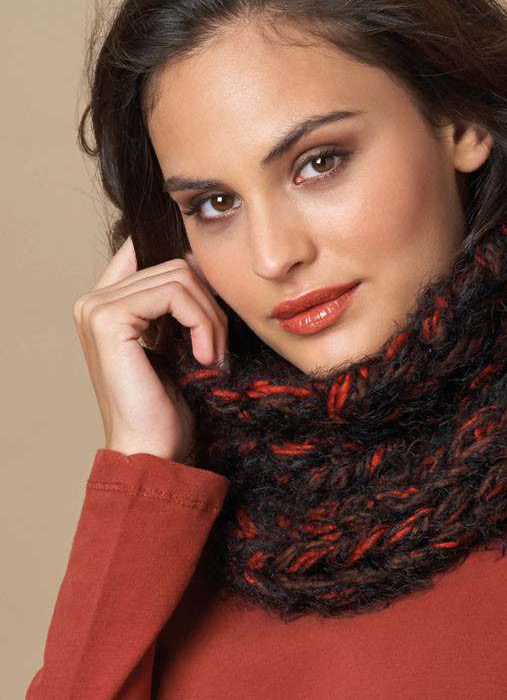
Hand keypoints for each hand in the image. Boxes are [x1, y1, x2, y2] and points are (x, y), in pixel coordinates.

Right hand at [72, 236, 227, 462]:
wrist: (153, 450)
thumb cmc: (166, 406)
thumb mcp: (174, 342)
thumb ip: (175, 302)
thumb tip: (199, 259)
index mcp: (105, 303)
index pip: (147, 249)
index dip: (190, 268)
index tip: (212, 308)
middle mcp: (93, 300)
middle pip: (175, 265)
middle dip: (210, 304)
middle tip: (219, 346)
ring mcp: (96, 308)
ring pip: (180, 277)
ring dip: (211, 317)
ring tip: (213, 355)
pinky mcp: (109, 320)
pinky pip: (175, 294)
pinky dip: (202, 323)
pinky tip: (205, 357)